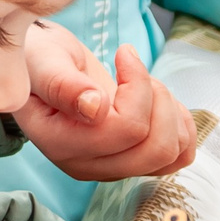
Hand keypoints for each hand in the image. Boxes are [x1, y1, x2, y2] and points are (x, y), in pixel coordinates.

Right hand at [18, 28, 198, 181]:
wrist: (43, 67)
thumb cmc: (40, 59)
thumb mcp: (44, 61)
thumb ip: (62, 84)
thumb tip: (94, 109)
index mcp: (61, 142)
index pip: (125, 129)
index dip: (137, 85)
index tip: (124, 52)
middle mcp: (87, 164)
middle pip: (155, 150)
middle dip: (158, 99)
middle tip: (136, 70)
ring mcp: (111, 168)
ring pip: (170, 155)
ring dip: (169, 111)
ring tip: (144, 85)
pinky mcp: (130, 163)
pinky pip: (177, 158)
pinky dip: (179, 127)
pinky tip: (157, 102)